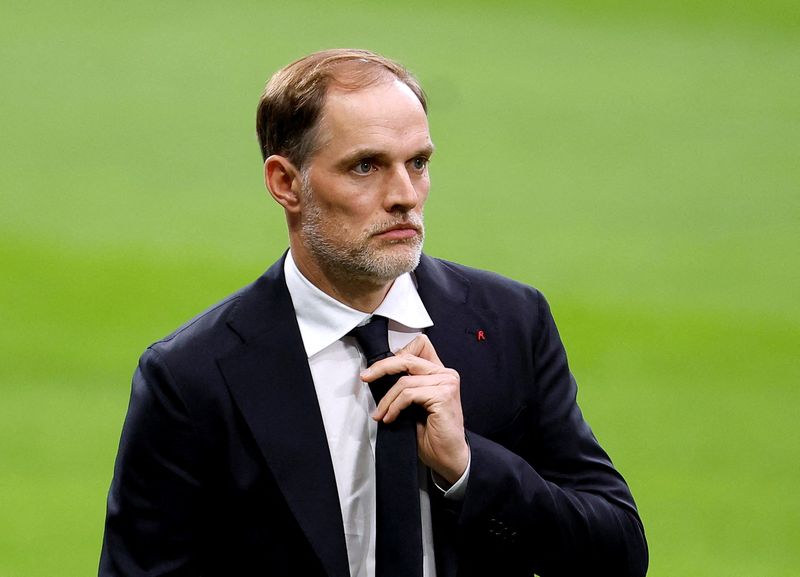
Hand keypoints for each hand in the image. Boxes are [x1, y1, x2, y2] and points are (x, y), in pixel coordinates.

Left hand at [360, 335, 468, 484]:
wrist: (448, 457)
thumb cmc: (432, 434)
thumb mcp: (416, 404)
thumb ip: (408, 385)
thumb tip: (382, 374)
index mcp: (440, 373)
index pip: (420, 345)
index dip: (398, 352)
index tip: (378, 367)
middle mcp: (446, 374)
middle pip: (407, 357)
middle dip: (382, 367)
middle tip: (366, 377)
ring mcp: (446, 383)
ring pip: (404, 381)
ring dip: (386, 399)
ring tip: (381, 413)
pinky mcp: (443, 395)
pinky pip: (408, 394)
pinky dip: (394, 407)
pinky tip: (390, 418)